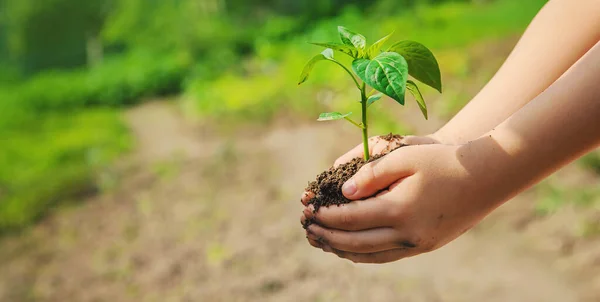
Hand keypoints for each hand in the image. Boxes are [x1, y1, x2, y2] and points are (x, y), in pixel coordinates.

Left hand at [301, 142, 506, 263]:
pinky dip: (364, 254)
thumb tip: (343, 192)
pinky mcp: (424, 246)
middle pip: (355, 242)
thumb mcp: (405, 157)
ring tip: (323, 242)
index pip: (350, 219)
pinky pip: (386, 256)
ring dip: (342, 250)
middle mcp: (407, 234)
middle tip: (307, 229)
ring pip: (370, 255)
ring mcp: (417, 244)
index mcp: (399, 210)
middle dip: (328, 236)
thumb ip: (371, 173)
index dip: (326, 216)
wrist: (486, 177)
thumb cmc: (443, 160)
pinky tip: (352, 248)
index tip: (308, 211)